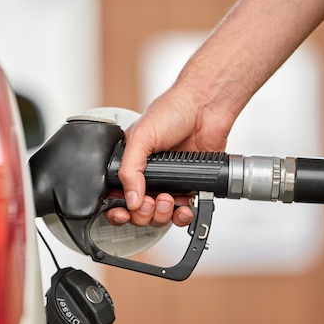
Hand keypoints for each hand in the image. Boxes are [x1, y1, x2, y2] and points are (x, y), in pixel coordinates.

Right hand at [105, 83, 234, 226]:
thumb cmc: (173, 110)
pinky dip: (182, 215)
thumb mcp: (140, 136)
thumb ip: (129, 169)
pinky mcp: (191, 185)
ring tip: (167, 199)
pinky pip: (182, 211)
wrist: (205, 108)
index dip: (118, 209)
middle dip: (143, 213)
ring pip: (160, 216)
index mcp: (131, 162)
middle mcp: (149, 175)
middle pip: (139, 211)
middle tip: (150, 202)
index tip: (123, 212)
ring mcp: (170, 182)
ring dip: (162, 214)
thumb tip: (130, 199)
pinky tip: (183, 208)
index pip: (118, 195)